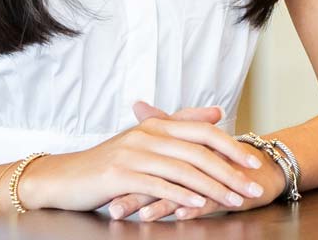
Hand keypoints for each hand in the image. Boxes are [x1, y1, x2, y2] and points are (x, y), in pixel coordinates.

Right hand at [12, 102, 270, 219]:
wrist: (63, 178)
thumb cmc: (107, 163)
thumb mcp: (144, 140)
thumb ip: (180, 124)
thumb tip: (216, 112)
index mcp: (156, 126)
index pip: (203, 132)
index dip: (231, 146)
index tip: (253, 162)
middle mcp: (147, 136)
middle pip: (199, 152)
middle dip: (230, 171)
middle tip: (253, 186)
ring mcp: (134, 154)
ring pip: (183, 170)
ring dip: (213, 187)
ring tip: (234, 200)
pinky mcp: (121, 175)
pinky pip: (158, 186)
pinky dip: (181, 195)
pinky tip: (198, 205)